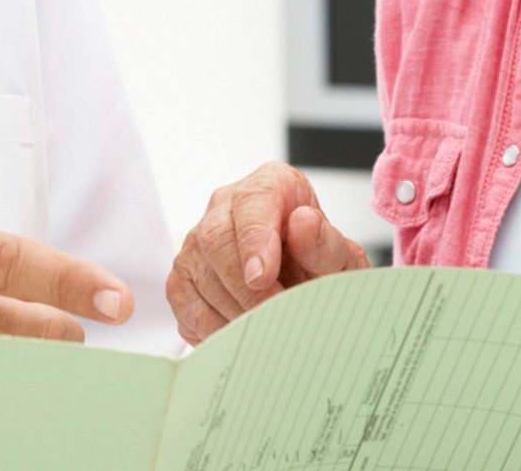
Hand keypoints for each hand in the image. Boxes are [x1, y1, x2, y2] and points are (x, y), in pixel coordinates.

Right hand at [166, 161, 369, 344]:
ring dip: (234, 312)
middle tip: (272, 315)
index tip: (263, 276)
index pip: (253, 203)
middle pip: (216, 239)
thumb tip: (304, 223)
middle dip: (245, 288)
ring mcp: (197, 242)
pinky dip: (215, 328)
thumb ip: (325, 244)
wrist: (303, 290)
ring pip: (199, 275)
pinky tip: (243, 333)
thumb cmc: (318, 268)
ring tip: (267, 328)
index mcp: (270, 186)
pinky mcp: (181, 279)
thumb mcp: (339, 260)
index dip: (255, 240)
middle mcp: (226, 206)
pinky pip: (187, 306)